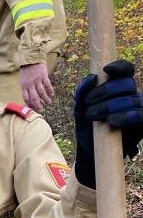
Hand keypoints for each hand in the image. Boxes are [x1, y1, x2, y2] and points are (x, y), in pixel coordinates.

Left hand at [19, 62, 53, 111]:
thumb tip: (30, 98)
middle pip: (34, 97)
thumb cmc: (26, 71)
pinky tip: (52, 94)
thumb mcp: (22, 80)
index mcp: (24, 86)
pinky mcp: (43, 76)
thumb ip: (26, 88)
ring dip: (45, 99)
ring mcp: (37, 80)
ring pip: (42, 92)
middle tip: (41, 109)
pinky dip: (50, 90)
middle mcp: (30, 84)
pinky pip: (47, 85)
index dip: (30, 104)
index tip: (33, 108)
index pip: (26, 98)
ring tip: (48, 103)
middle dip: (38, 105)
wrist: (31, 59)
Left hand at [74, 59, 142, 187]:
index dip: (119, 67)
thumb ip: (82, 93)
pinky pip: (138, 116)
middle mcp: (131, 95)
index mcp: (119, 87)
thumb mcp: (80, 109)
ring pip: (130, 100)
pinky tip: (112, 121)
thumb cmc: (87, 126)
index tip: (106, 70)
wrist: (90, 150)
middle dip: (104, 91)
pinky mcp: (141, 125)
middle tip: (88, 103)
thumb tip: (91, 78)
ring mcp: (138, 109)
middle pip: (126, 84)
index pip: (126, 71)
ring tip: (91, 115)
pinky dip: (125, 117)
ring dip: (108, 106)